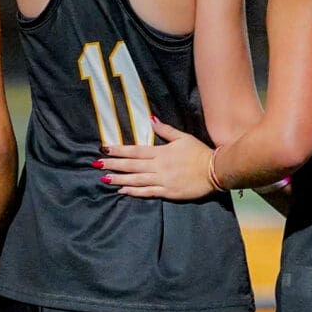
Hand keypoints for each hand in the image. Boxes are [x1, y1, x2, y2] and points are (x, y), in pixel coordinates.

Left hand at [98, 119, 216, 200]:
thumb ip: (166, 130)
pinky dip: (134, 191)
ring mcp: (162, 180)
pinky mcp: (168, 192)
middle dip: (113, 164)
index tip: (104, 148)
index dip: (119, 150)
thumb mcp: (183, 138)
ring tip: (104, 179)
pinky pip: (148, 192)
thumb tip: (151, 120)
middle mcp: (159, 166)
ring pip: (136, 180)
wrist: (215, 171)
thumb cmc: (200, 153)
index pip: (135, 150)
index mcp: (161, 152)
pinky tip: (122, 191)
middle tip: (96, 164)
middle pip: (132, 165)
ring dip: (119, 179)